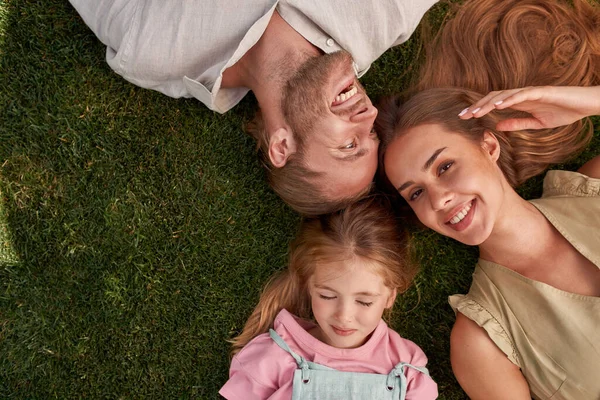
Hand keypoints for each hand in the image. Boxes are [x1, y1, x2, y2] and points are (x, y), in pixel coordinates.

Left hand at [458, 86, 599, 130]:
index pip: (494, 104)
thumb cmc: (563, 111)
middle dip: (478, 106)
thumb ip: (517, 123)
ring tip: (476, 111)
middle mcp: (522, 95)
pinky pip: (523, 94)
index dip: (479, 109)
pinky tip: (498, 106)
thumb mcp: (536, 123)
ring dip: (489, 103)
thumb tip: (498, 126)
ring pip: (505, 95)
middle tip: (463, 115)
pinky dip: (509, 99)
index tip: (465, 117)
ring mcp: (531, 92)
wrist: (585, 105)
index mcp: (520, 102)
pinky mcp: (543, 91)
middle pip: (494, 98)